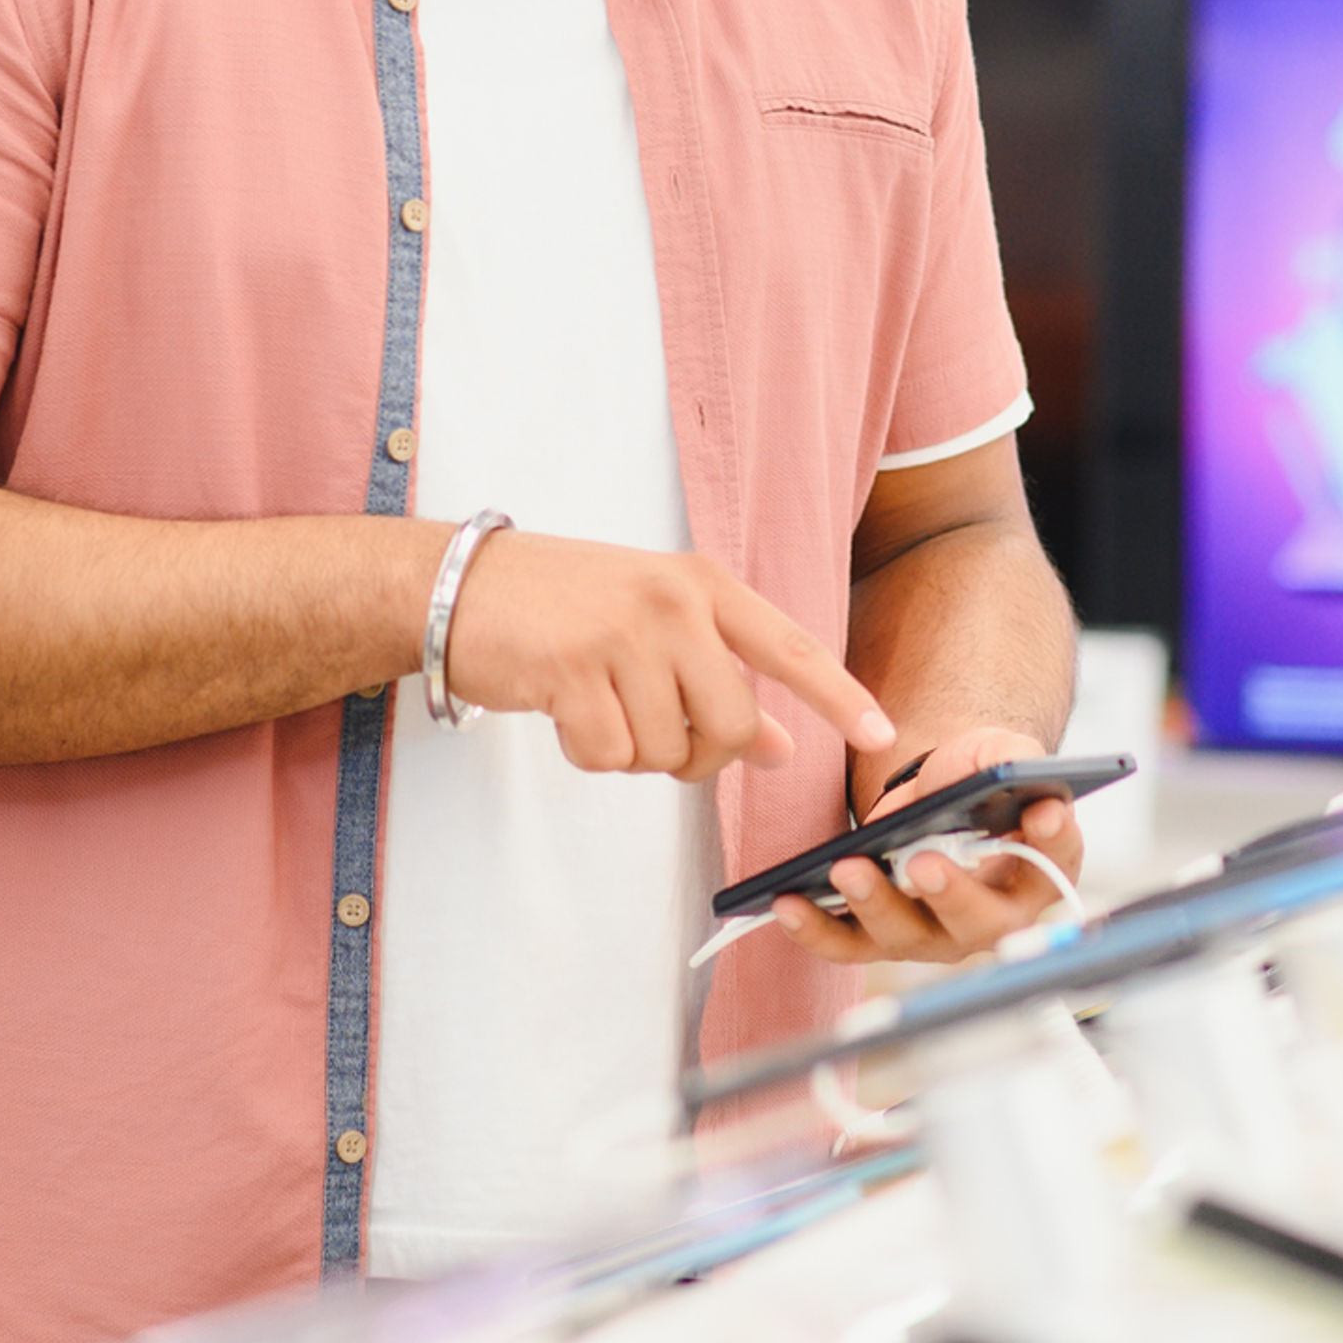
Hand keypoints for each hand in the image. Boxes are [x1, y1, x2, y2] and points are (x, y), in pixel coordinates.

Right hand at [440, 531, 891, 780]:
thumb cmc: (564, 605)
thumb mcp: (655, 626)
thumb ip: (721, 678)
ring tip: (598, 705)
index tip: (883, 732)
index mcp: (701, 586)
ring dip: (633, 752)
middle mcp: (671, 604)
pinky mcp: (571, 671)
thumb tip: (780, 746)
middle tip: (661, 739)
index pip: (790, 646)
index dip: (839, 695)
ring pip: (666, 750)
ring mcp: (621, 635)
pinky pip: (609, 756)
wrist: (460, 585)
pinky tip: (565, 711)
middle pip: (728, 725)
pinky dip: (588, 752)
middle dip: (699, 756)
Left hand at [773, 724, 1083, 964]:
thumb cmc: (975, 778)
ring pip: (907, 937)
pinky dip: (816, 929)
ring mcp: (934, 935)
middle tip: (924, 864)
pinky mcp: (880, 937)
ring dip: (876, 907)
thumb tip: (1016, 773)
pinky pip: (848, 945)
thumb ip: (1012, 759)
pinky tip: (786, 902)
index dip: (1052, 842)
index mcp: (1039, 870)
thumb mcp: (997, 754)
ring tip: (848, 868)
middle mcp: (991, 917)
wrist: (934, 796)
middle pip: (978, 922)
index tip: (1042, 815)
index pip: (1055, 861)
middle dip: (952, 895)